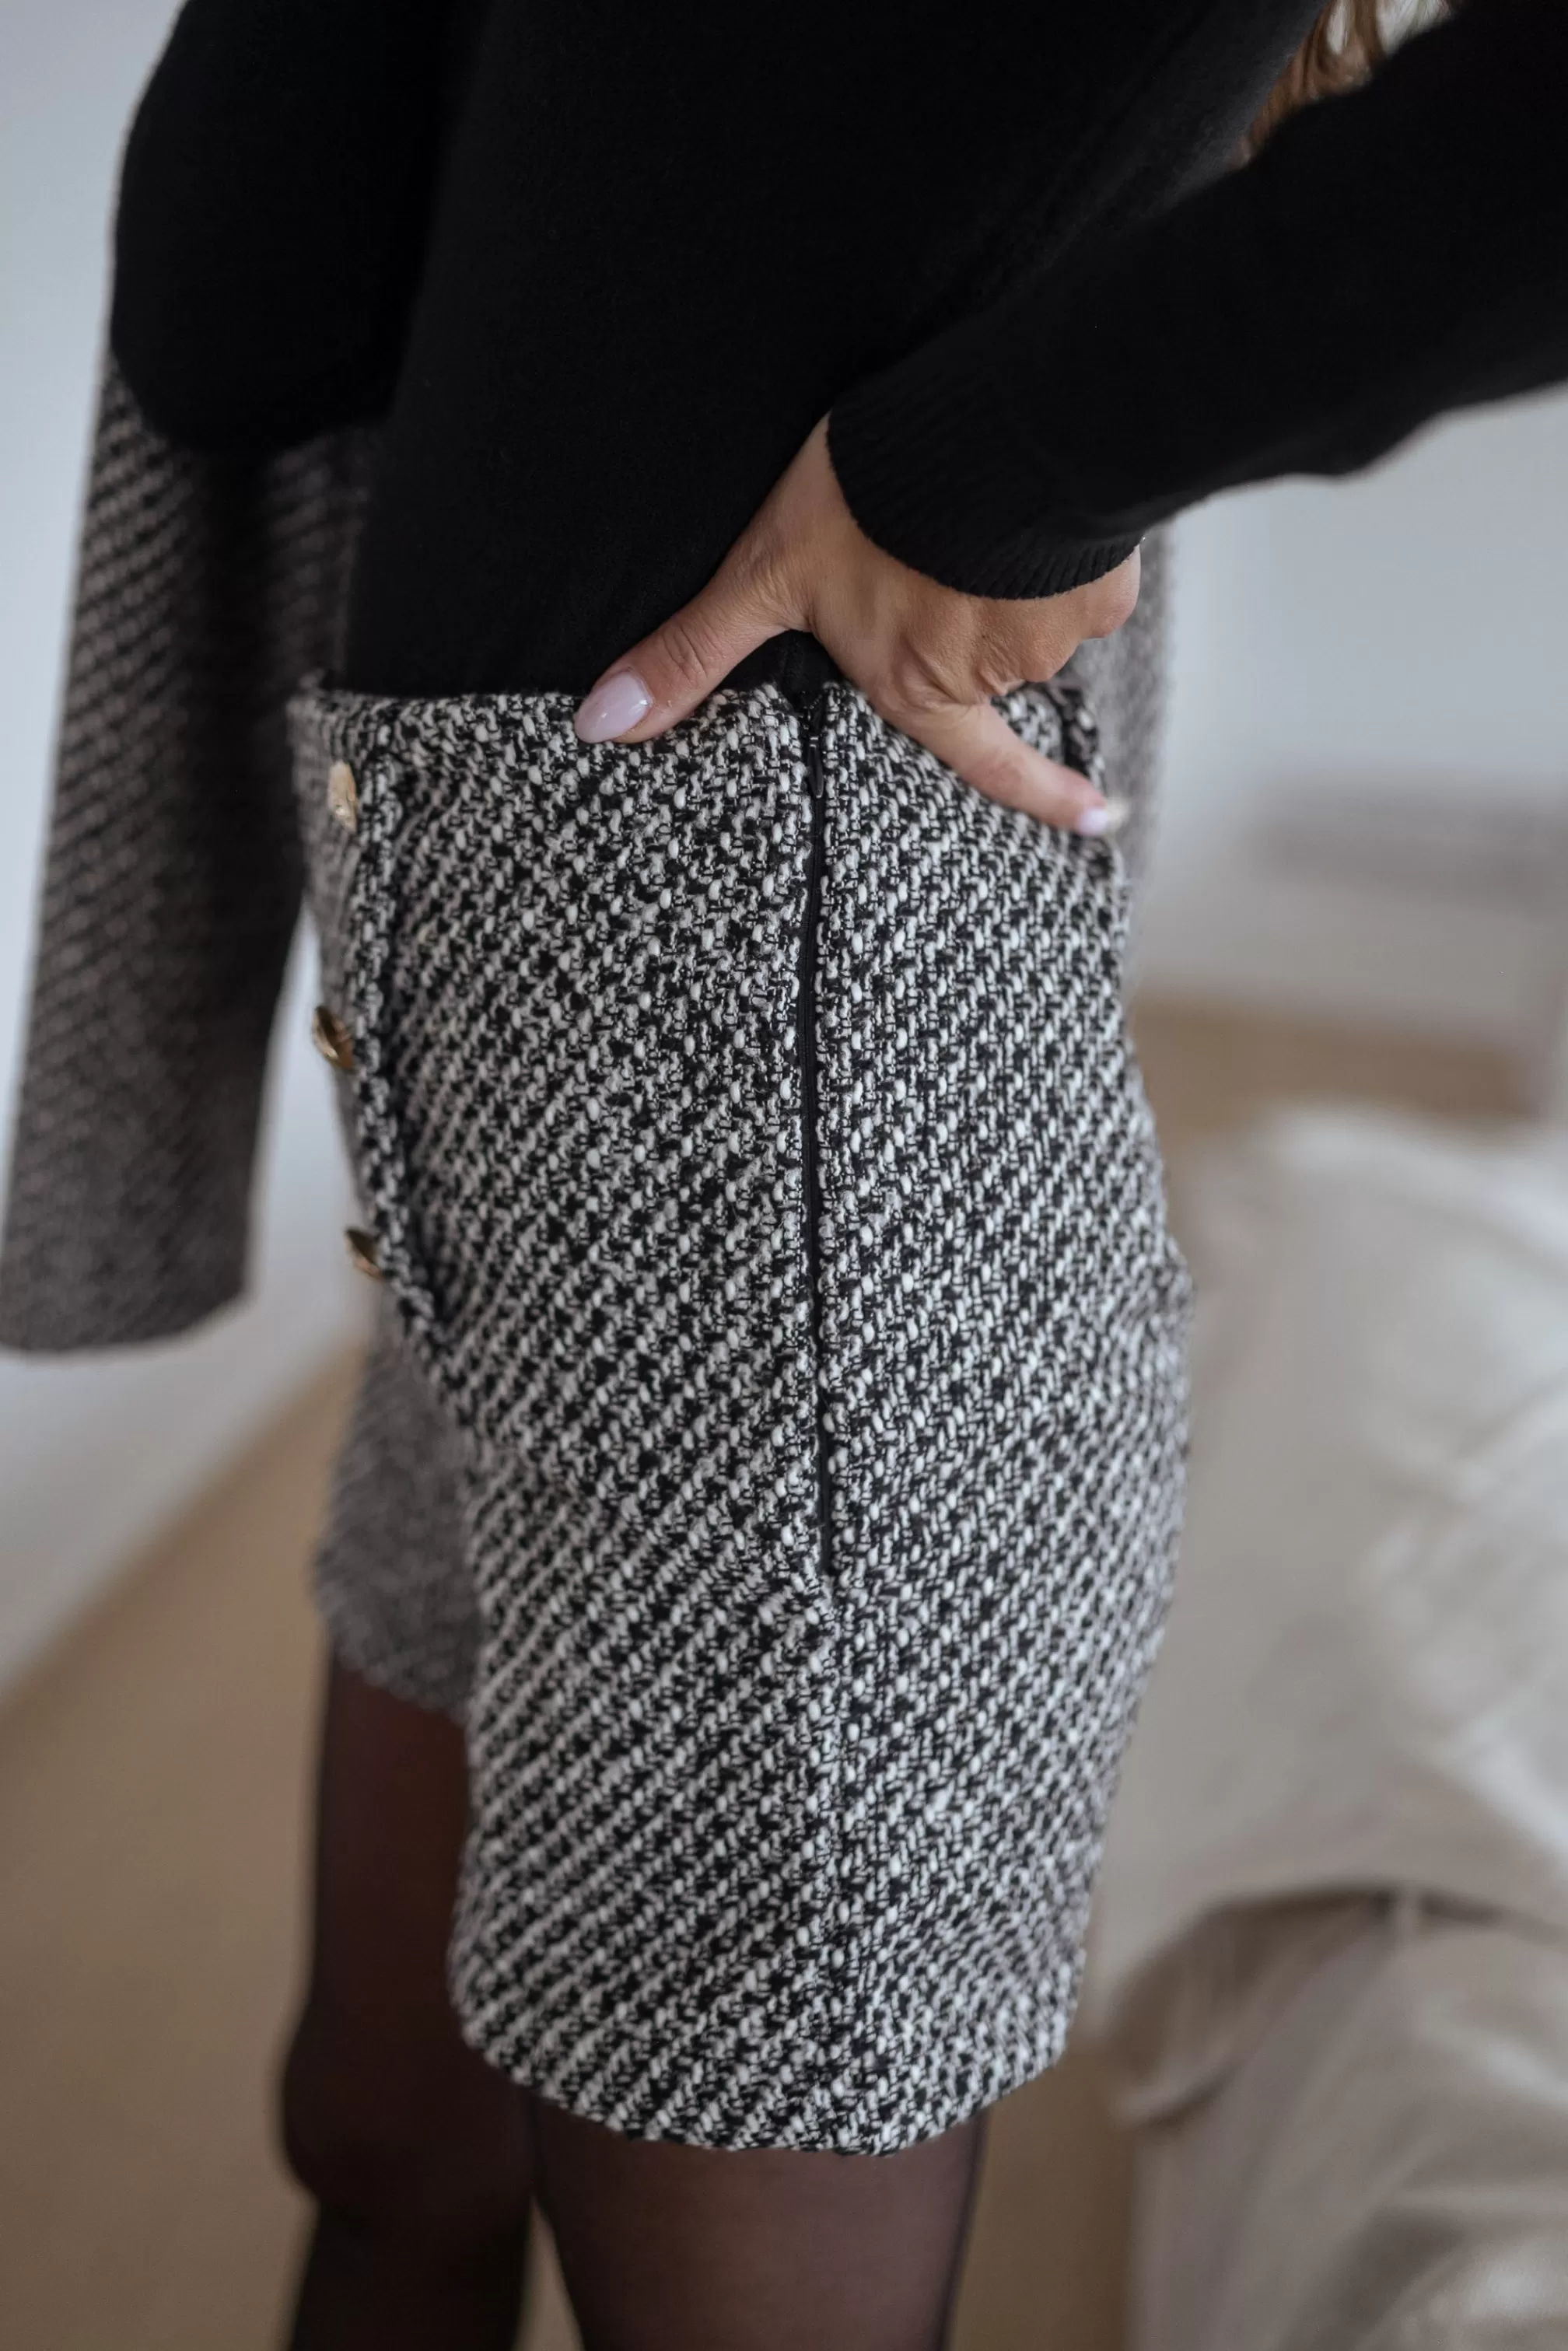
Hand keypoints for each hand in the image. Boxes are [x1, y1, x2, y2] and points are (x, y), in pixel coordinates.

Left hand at [574, 417, 1137, 831]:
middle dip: (975, 610)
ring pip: (1035, 600)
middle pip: (993, 656)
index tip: (1101, 820)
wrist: (980, 427)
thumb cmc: (873, 503)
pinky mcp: (1106, 566)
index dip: (1043, 799)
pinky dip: (1058, 529)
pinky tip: (1029, 491)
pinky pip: (1082, 555)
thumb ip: (695, 653)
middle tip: (944, 552)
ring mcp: (1060, 623)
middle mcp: (1000, 671)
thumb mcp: (766, 575)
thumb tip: (600, 727)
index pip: (988, 765)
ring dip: (1011, 562)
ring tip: (972, 506)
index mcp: (925, 687)